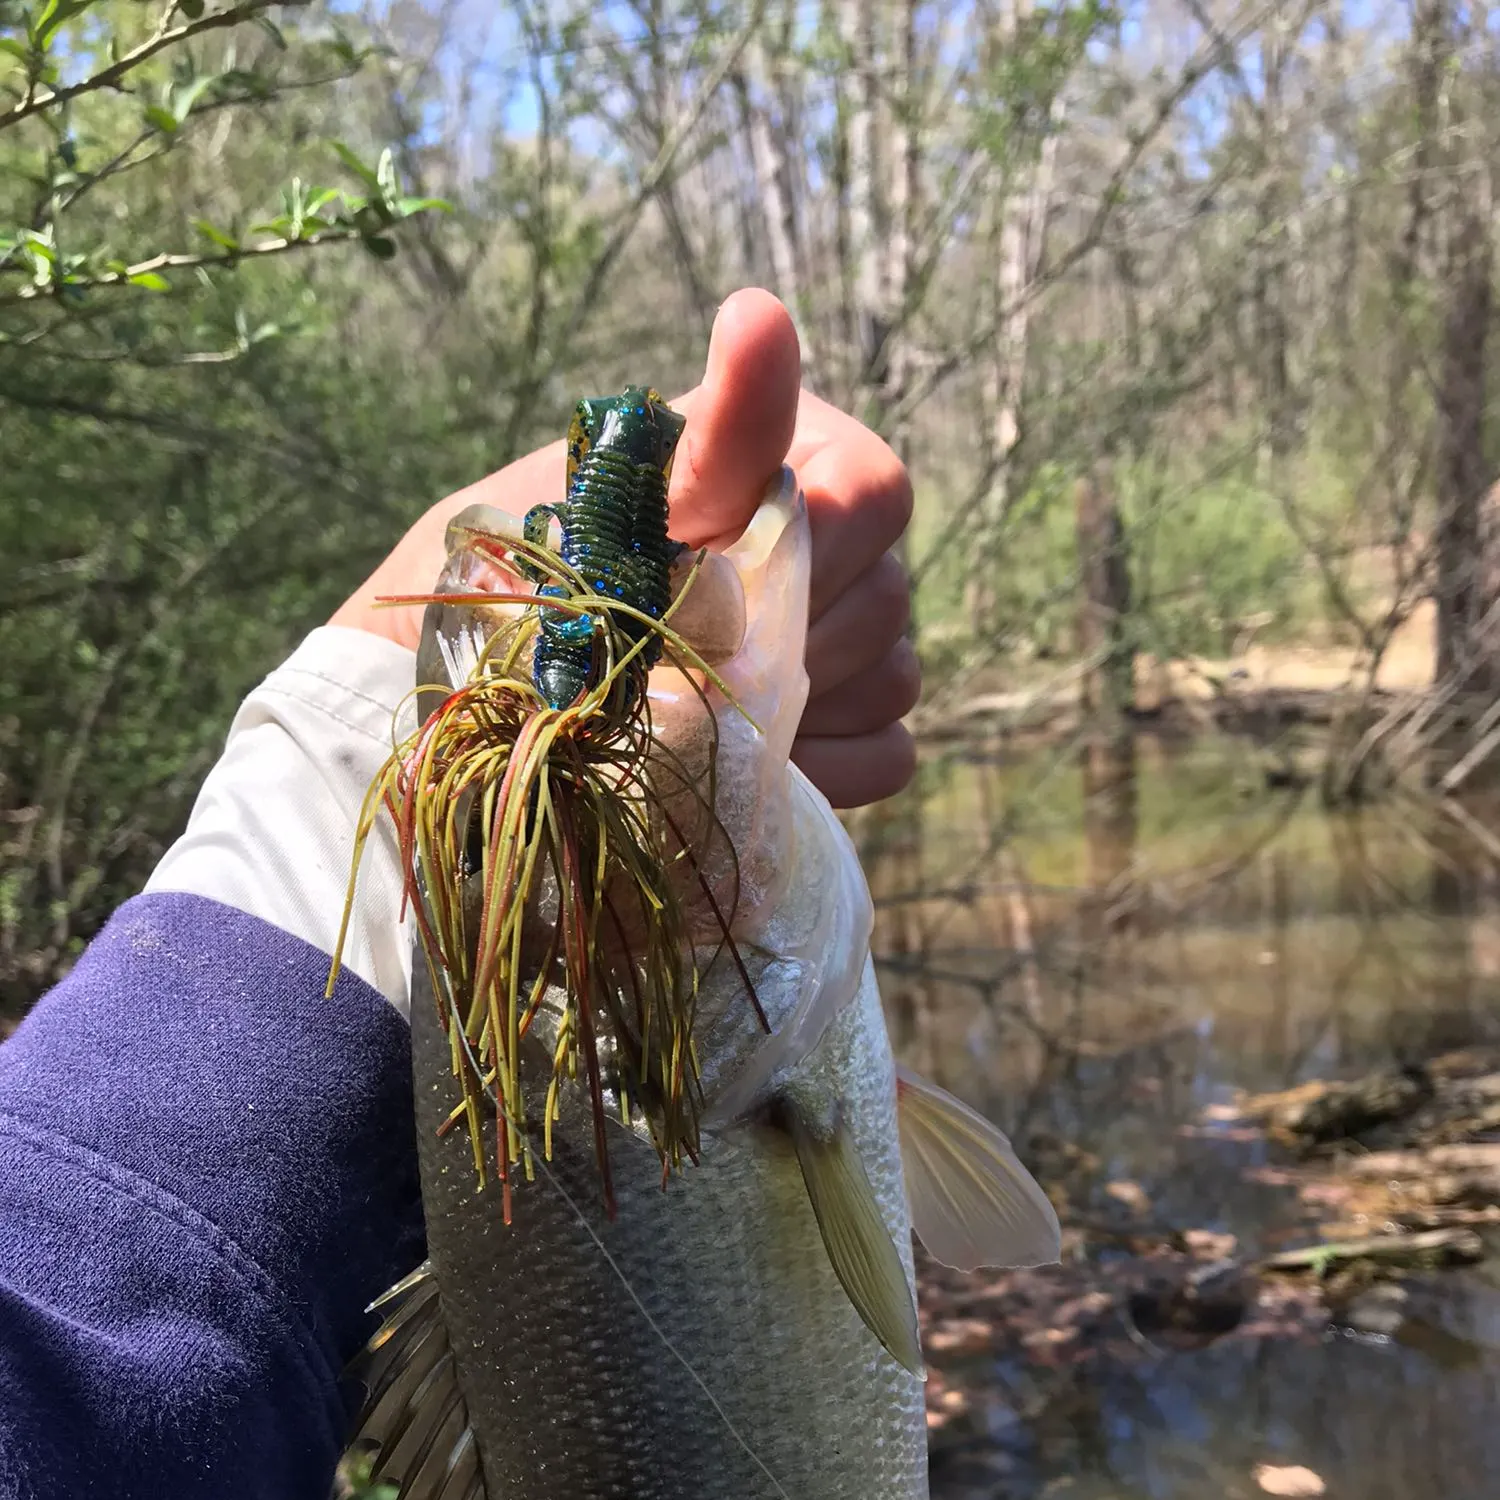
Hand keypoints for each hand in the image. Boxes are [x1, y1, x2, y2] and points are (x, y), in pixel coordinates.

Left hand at [329, 288, 917, 807]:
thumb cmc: (533, 573)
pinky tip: (736, 759)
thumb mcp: (603, 504)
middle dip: (779, 639)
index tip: (708, 551)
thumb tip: (761, 312)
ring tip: (691, 707)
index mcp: (791, 460)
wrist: (487, 684)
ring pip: (890, 676)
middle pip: (883, 594)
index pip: (867, 491)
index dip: (801, 539)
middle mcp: (842, 544)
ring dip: (791, 710)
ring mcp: (866, 642)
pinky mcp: (864, 731)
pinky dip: (817, 771)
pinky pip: (885, 754)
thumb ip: (705, 440)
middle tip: (674, 656)